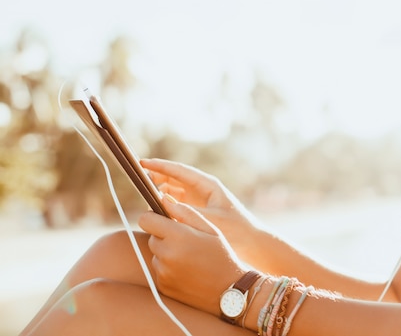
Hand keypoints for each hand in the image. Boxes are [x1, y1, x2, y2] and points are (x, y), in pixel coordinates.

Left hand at [138, 197, 245, 314]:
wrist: (228, 291)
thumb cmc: (221, 255)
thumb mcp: (210, 229)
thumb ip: (185, 212)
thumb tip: (164, 199)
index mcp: (178, 236)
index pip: (146, 219)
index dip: (152, 217)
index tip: (162, 219)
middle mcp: (166, 254)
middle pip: (151, 237)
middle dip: (164, 236)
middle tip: (185, 241)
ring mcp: (162, 272)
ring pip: (155, 254)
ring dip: (166, 253)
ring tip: (189, 258)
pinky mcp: (162, 286)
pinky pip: (159, 270)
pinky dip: (168, 268)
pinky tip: (187, 270)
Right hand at [140, 158, 262, 261]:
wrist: (253, 244)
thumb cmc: (237, 230)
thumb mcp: (210, 220)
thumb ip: (186, 211)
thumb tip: (162, 201)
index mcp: (208, 185)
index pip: (179, 171)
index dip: (160, 166)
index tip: (142, 163)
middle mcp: (203, 190)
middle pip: (174, 178)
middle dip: (157, 177)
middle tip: (138, 179)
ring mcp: (199, 200)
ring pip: (174, 191)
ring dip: (159, 191)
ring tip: (144, 196)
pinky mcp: (197, 212)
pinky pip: (176, 204)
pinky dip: (165, 205)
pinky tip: (155, 211)